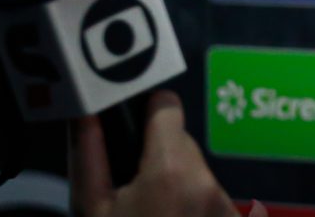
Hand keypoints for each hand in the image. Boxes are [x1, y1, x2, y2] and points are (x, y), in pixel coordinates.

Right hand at [70, 90, 253, 216]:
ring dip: (179, 188)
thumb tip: (85, 114)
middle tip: (135, 197)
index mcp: (170, 172)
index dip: (147, 115)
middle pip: (183, 145)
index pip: (168, 108)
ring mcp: (228, 208)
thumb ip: (89, 155)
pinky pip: (213, 201)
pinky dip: (195, 209)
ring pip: (198, 175)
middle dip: (160, 161)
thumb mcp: (92, 210)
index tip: (137, 130)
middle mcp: (207, 185)